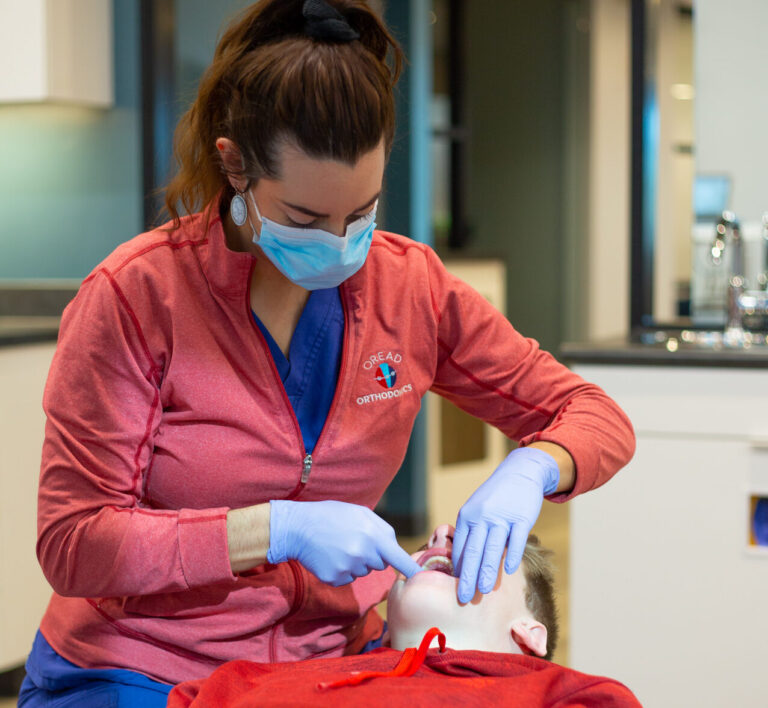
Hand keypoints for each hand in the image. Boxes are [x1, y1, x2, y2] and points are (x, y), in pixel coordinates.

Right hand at [268, 500, 422, 585]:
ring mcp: (348, 568)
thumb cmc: (332, 515)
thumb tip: (394, 548)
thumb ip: (381, 529)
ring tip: (339, 545)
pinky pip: (348, 578)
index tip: (422, 579)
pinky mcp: (335, 579)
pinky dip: (342, 570)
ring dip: (356, 562)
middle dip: (372, 555)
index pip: (398, 557)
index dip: (411, 569)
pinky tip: (331, 556)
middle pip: (380, 564)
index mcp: (372, 535)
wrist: (298, 527)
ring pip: (364, 571)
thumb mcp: (360, 513)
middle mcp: (363, 554)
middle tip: (353, 539)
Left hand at [453, 447, 559, 602]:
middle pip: (473, 551)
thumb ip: (471, 534)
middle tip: (463, 597)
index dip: (457, 569)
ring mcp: (502, 516)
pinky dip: (511, 555)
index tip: (454, 587)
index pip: (460, 546)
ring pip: (492, 548)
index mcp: (467, 515)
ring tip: (483, 590)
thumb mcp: (476, 510)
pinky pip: (516, 540)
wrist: (519, 473)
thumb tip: (463, 564)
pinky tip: (508, 570)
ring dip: (487, 571)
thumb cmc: (495, 498)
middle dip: (467, 576)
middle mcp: (482, 516)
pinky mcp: (521, 517)